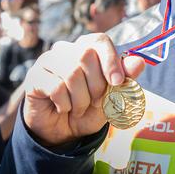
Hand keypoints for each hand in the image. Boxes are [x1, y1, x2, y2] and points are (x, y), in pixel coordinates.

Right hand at [22, 34, 144, 146]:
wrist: (64, 132)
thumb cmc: (89, 110)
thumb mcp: (112, 98)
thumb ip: (126, 79)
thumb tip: (139, 62)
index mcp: (88, 49)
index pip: (100, 40)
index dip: (111, 60)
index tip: (117, 81)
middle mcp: (67, 49)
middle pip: (85, 56)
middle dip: (96, 86)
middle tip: (93, 102)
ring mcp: (48, 61)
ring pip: (71, 73)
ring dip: (80, 99)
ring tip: (78, 108)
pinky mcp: (35, 76)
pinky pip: (55, 87)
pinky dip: (64, 104)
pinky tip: (62, 108)